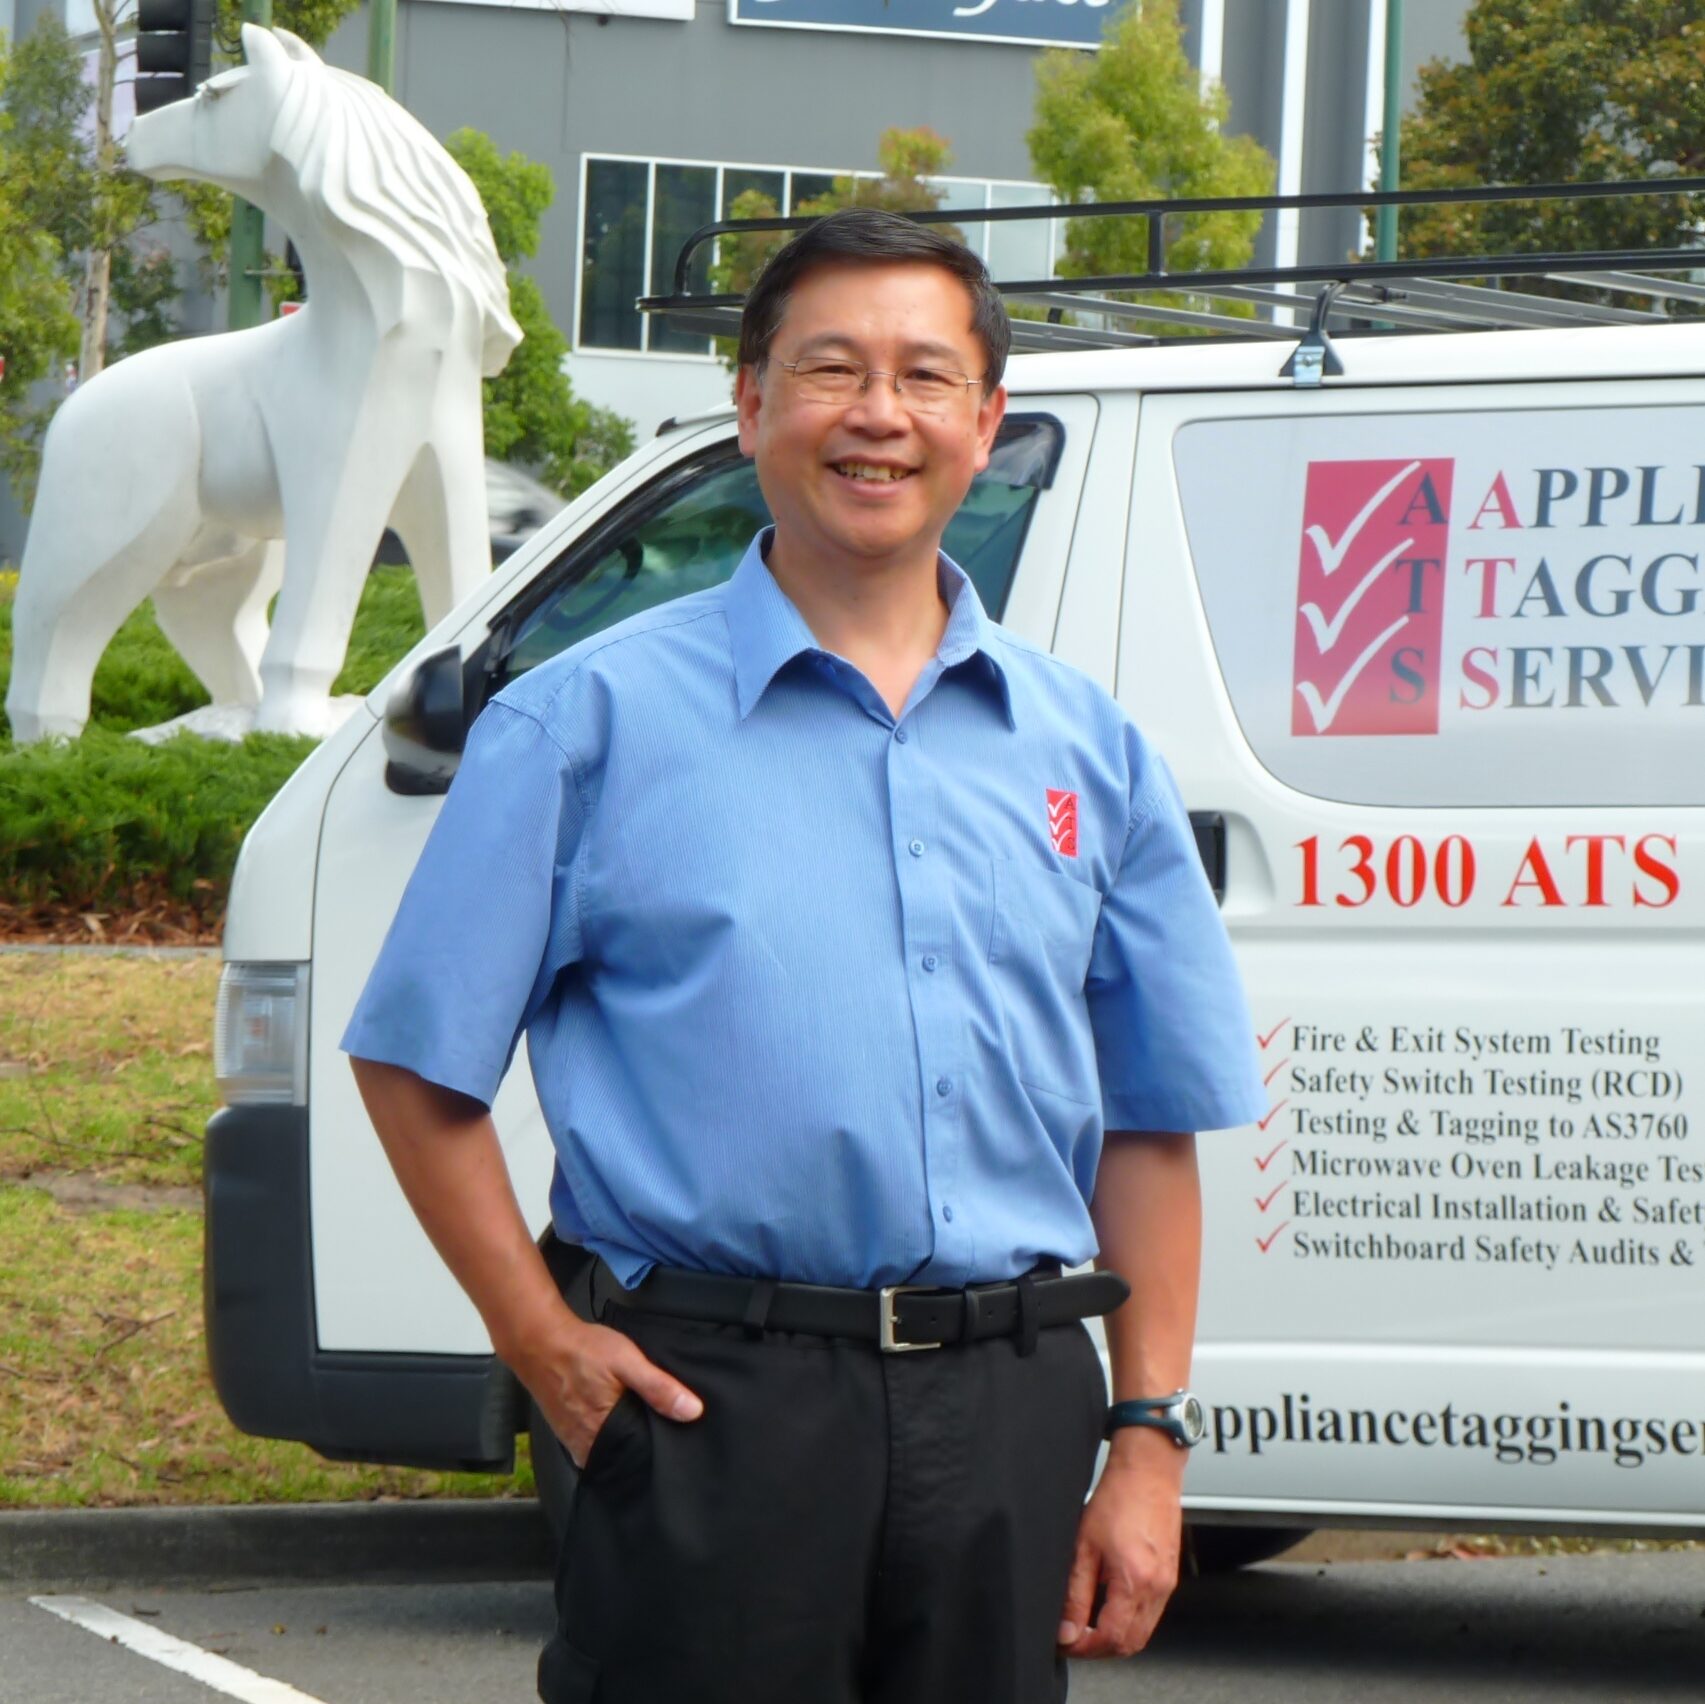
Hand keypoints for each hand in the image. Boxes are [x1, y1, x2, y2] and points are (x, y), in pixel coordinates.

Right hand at [506, 1311, 702, 1467]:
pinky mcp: (569, 1434)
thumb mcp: (627, 1361)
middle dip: (646, 1449)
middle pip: (627, 1459)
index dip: (661, 1453)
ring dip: (628, 1444)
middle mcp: (589, 1446)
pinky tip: (621, 1422)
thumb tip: (693, 1411)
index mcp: (606, 1434)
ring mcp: (576, 1442)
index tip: (679, 1444)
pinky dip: (611, 1438)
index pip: (643, 1460)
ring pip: (611, 1454)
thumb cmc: (583, 1350)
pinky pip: (596, 1446)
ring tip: (645, 1426)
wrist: (540, 1342)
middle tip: (666, 1432)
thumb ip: (658, 1388)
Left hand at [1056, 1435, 1183, 1658]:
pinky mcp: (1170, 1577)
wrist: (1148, 1471)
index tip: (1066, 1641)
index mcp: (1135, 1581)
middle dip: (1099, 1648)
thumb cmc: (1118, 1498)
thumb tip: (1067, 1629)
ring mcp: (1167, 1584)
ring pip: (1143, 1632)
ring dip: (1116, 1636)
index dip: (1085, 1647)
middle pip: (1131, 1644)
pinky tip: (1109, 1605)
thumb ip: (1075, 1593)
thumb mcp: (1084, 1546)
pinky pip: (1151, 1614)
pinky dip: (1130, 1620)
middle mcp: (1157, 1588)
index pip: (1112, 1639)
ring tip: (1087, 1623)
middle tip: (1074, 1637)